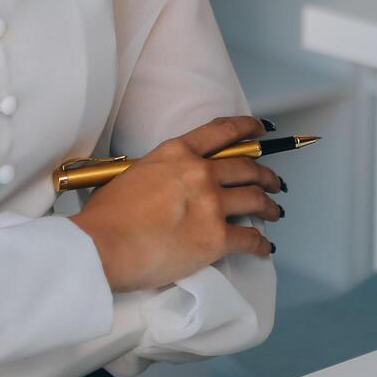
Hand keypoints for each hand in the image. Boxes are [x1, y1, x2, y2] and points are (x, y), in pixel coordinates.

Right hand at [69, 116, 281, 292]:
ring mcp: (211, 204)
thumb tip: (165, 184)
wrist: (103, 246)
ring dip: (269, 205)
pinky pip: (250, 238)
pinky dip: (260, 244)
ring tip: (274, 211)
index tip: (260, 131)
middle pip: (246, 167)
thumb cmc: (106, 217)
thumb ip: (158, 173)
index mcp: (176, 153)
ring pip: (255, 199)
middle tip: (272, 181)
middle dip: (265, 174)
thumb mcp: (131, 175)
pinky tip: (263, 247)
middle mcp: (199, 173)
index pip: (222, 132)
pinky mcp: (216, 238)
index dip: (248, 129)